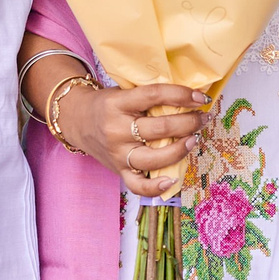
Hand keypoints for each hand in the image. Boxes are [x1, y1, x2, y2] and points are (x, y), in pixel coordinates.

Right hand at [55, 79, 203, 196]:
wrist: (76, 119)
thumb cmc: (107, 104)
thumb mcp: (123, 92)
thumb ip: (149, 96)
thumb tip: (189, 97)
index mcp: (118, 103)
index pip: (155, 95)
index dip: (181, 95)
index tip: (201, 98)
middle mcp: (116, 129)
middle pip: (160, 128)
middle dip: (189, 122)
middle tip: (202, 118)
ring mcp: (117, 153)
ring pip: (153, 158)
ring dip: (180, 149)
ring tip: (193, 139)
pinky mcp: (118, 171)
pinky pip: (138, 185)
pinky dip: (155, 187)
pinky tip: (171, 180)